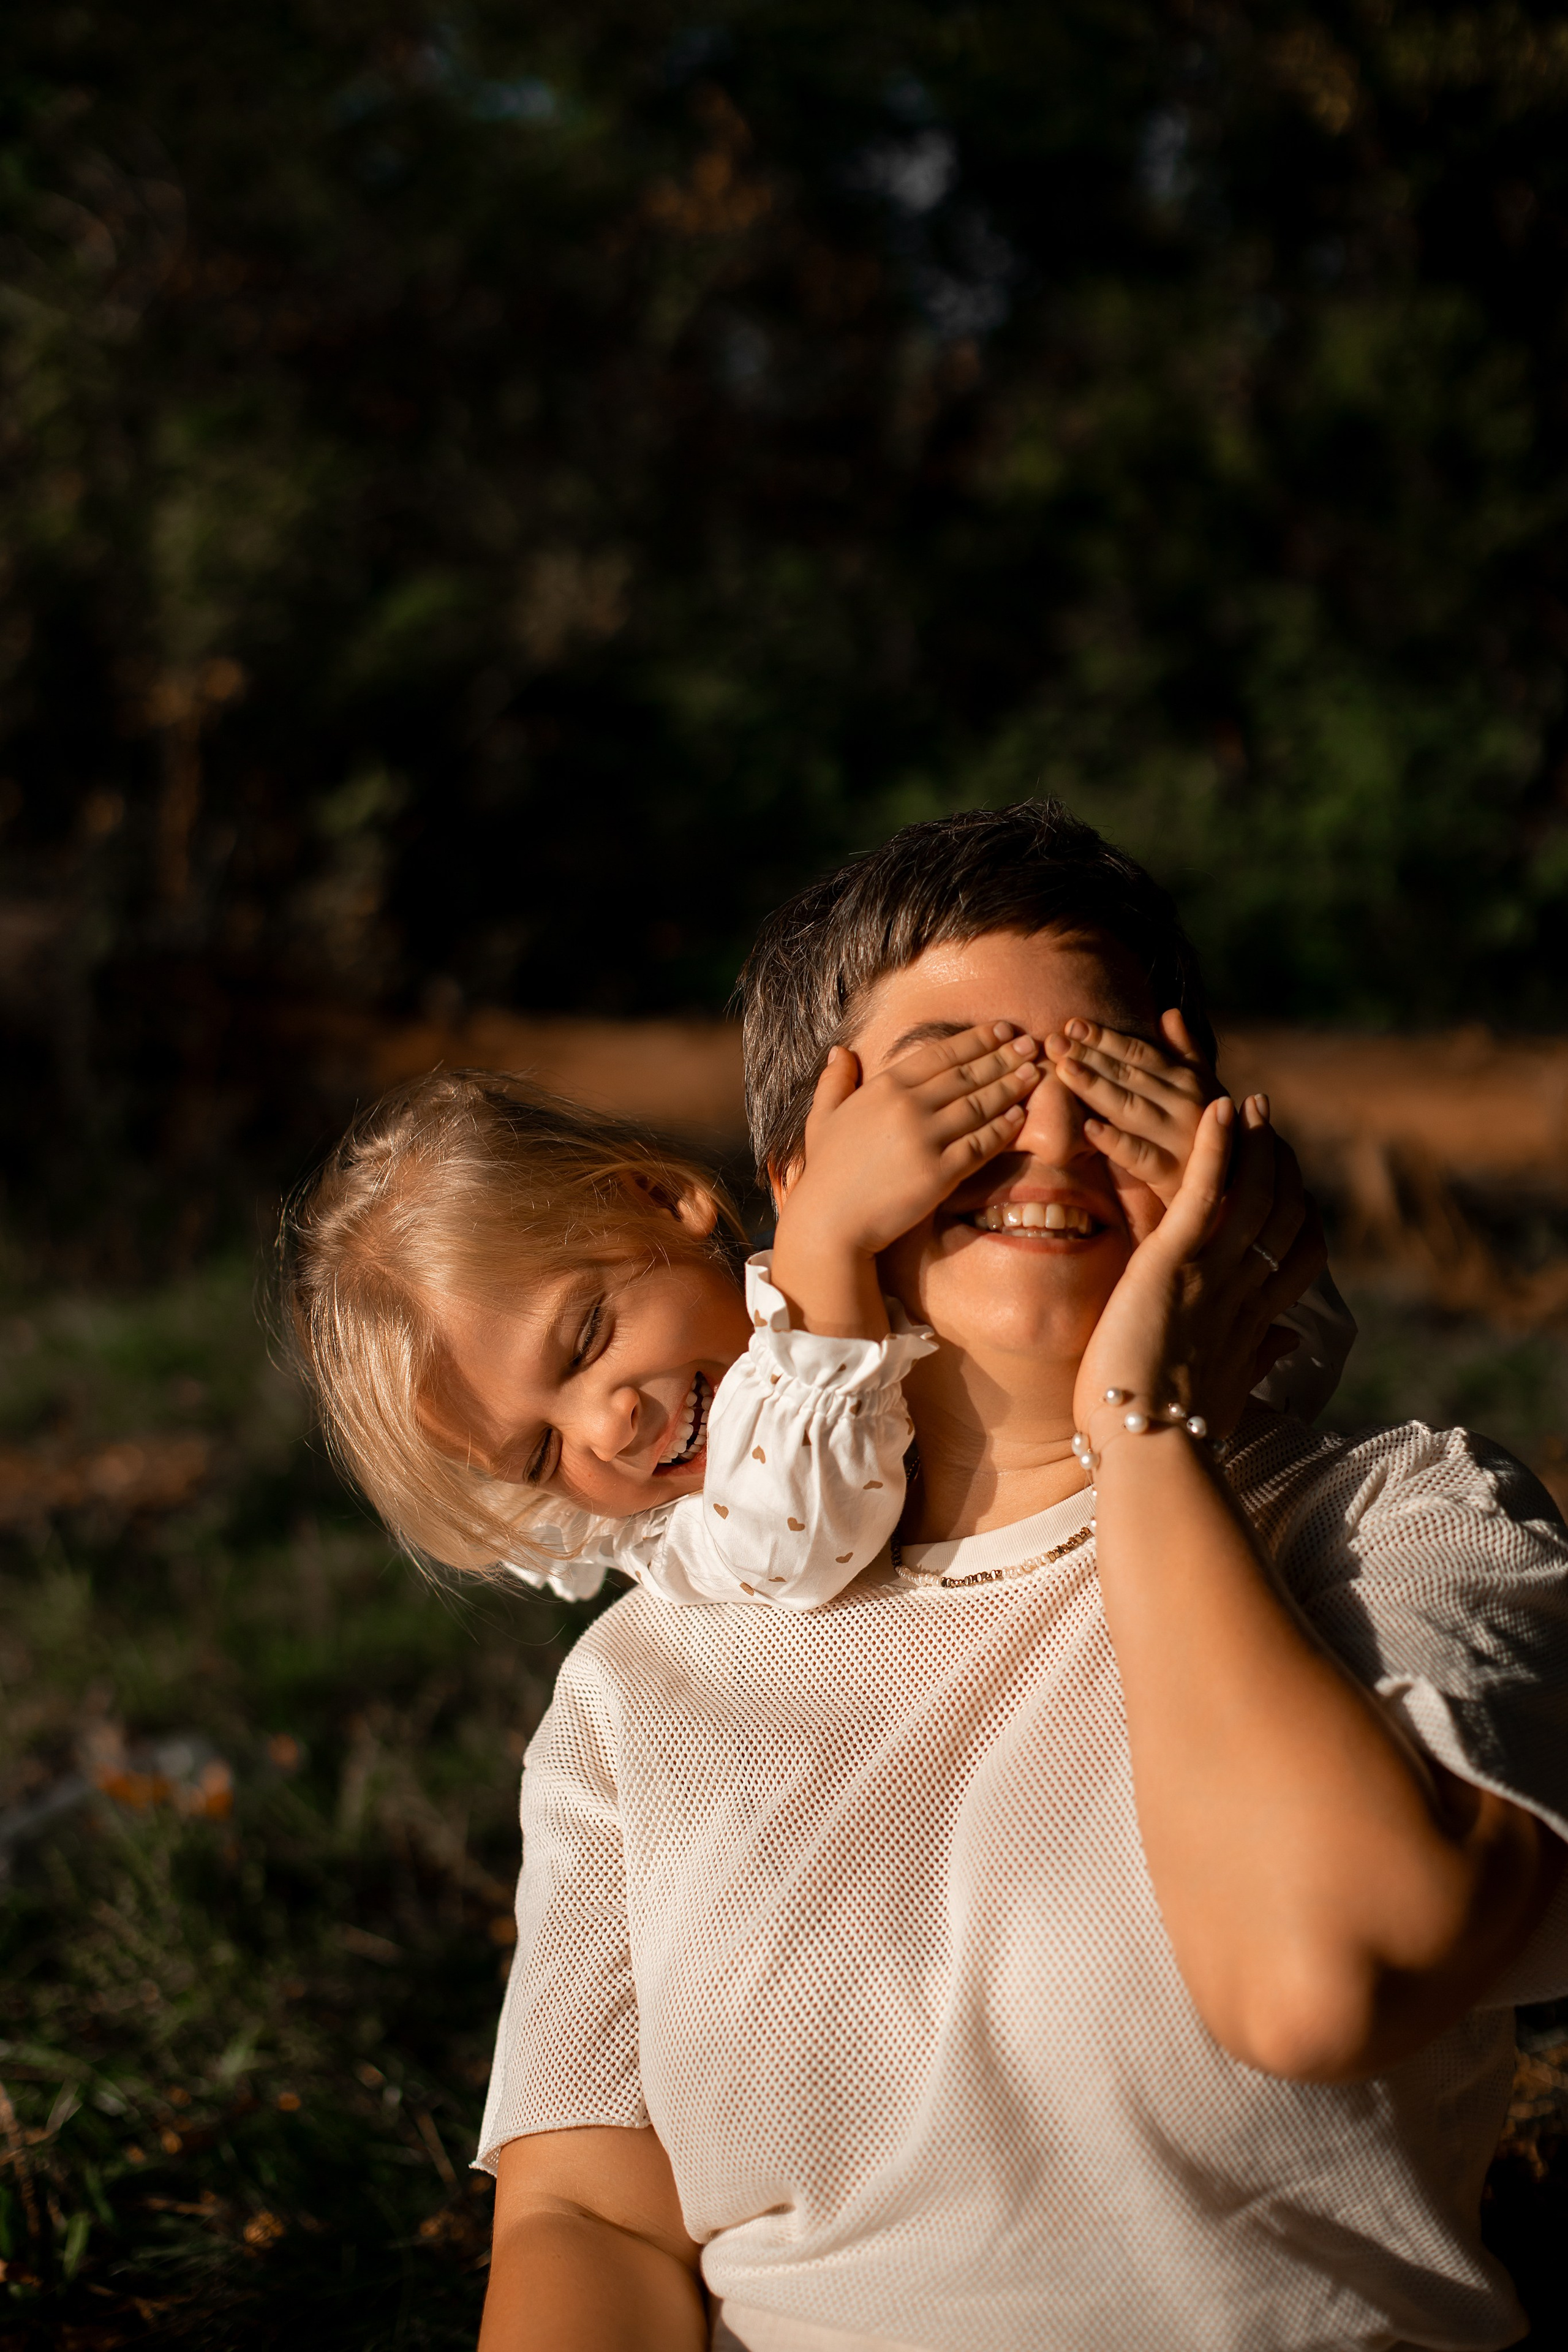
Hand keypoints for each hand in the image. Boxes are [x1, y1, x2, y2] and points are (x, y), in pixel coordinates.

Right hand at [771, 1023, 1041, 1336]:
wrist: (830, 1222)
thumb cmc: (827, 1171)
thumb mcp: (823, 1118)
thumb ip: (834, 1082)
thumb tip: (839, 1051)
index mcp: (884, 1087)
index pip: (941, 1054)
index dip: (977, 1039)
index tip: (1002, 1029)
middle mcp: (908, 1107)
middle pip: (967, 1074)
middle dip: (1004, 1056)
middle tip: (1031, 1044)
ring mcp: (925, 1140)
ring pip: (979, 1105)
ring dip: (1011, 1087)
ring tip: (1033, 1074)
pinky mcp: (939, 1174)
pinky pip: (980, 1145)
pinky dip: (1003, 1129)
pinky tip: (1019, 1117)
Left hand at [1045, 1009, 1215, 1240]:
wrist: (1236, 1187)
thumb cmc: (1211, 1131)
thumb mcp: (1206, 1088)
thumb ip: (1186, 1051)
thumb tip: (1169, 1013)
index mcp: (1188, 1081)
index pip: (1140, 1054)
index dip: (1106, 1038)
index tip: (1072, 1025)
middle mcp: (1185, 1105)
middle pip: (1129, 1076)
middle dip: (1090, 1056)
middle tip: (1053, 1042)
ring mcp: (1179, 1139)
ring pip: (1130, 1109)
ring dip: (1096, 1088)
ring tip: (1064, 1070)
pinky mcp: (1172, 1174)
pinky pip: (1138, 1156)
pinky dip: (1114, 1142)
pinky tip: (1087, 1128)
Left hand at [1073, 1094, 1326, 1450]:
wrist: (1150, 1454)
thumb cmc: (1173, 1438)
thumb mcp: (1226, 1395)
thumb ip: (1257, 1361)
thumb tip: (1290, 1343)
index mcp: (1252, 1324)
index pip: (1294, 1258)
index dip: (1299, 1216)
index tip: (1292, 1186)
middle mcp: (1243, 1293)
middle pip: (1282, 1215)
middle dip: (1280, 1166)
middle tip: (1269, 1124)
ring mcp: (1213, 1275)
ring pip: (1253, 1195)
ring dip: (1255, 1145)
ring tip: (1251, 1103)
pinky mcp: (1174, 1263)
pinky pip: (1206, 1192)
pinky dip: (1215, 1147)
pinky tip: (1220, 1107)